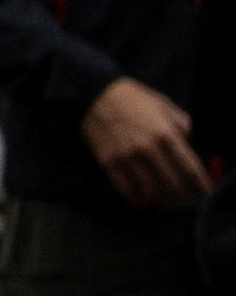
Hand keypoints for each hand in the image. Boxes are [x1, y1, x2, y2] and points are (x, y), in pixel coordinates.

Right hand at [86, 71, 210, 206]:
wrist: (93, 94)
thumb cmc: (133, 99)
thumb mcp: (164, 106)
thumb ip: (183, 126)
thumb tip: (196, 146)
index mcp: (165, 133)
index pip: (190, 168)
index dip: (200, 184)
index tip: (203, 190)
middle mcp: (148, 149)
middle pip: (173, 184)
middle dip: (183, 195)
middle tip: (186, 197)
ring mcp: (126, 157)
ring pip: (151, 191)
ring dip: (163, 201)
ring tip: (167, 201)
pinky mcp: (108, 162)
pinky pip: (126, 190)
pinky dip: (138, 201)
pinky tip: (144, 202)